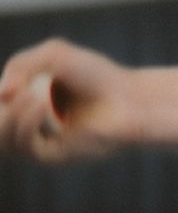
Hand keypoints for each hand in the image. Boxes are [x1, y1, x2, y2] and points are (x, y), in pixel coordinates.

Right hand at [0, 38, 136, 162]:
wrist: (130, 98)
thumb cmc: (98, 76)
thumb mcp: (55, 55)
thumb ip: (21, 64)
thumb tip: (1, 93)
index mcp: (25, 101)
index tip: (9, 85)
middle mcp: (29, 124)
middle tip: (15, 91)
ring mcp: (39, 142)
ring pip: (3, 139)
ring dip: (11, 115)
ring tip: (32, 94)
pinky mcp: (51, 156)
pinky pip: (24, 146)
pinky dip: (25, 122)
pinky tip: (39, 103)